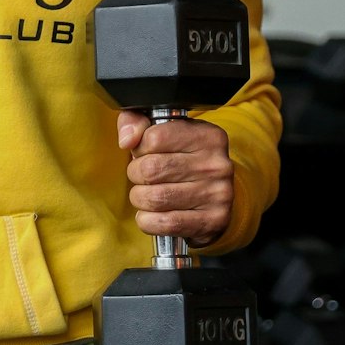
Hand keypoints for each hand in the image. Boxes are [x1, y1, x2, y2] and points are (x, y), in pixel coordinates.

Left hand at [116, 110, 233, 247]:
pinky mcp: (212, 221)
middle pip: (151, 169)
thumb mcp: (165, 131)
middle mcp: (216, 164)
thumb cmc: (183, 160)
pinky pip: (164, 223)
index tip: (146, 152)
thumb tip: (127, 139)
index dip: (140, 148)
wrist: (216, 196)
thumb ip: (136, 121)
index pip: (154, 138)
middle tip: (144, 176)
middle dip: (136, 174)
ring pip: (154, 198)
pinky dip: (148, 221)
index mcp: (207, 136)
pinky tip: (153, 214)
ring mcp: (217, 194)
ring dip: (140, 199)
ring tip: (148, 194)